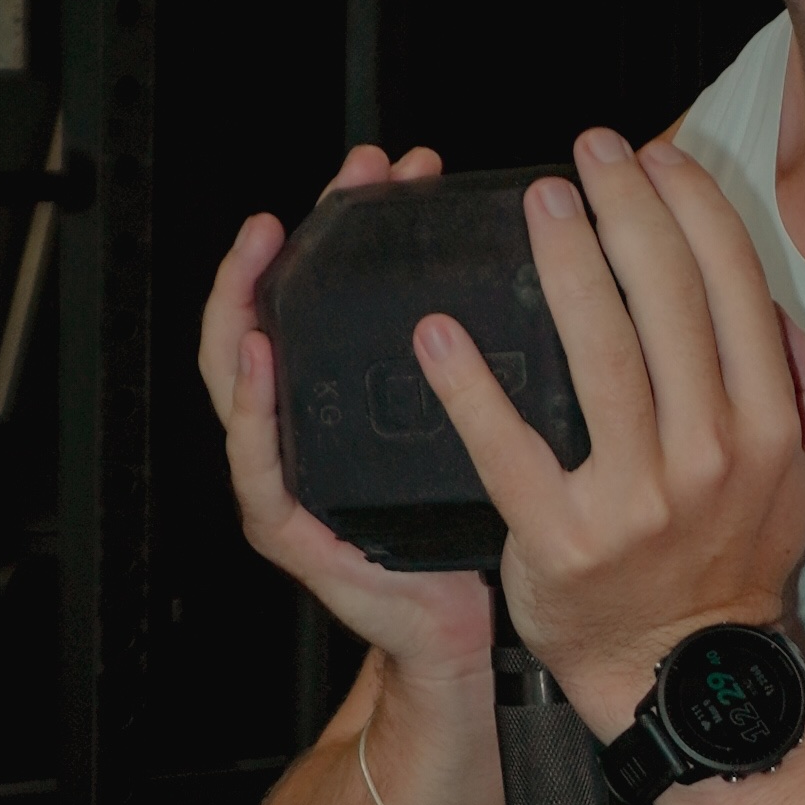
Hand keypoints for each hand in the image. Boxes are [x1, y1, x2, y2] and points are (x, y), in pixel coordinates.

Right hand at [199, 147, 498, 702]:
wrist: (466, 638)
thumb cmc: (483, 530)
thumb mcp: (497, 426)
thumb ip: (503, 359)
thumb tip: (566, 261)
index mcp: (355, 395)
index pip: (337, 290)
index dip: (359, 222)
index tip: (398, 166)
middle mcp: (309, 423)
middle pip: (279, 308)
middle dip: (304, 232)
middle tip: (343, 178)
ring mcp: (287, 470)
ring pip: (239, 370)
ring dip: (247, 300)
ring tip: (263, 245)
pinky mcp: (289, 527)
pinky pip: (256, 461)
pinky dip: (249, 407)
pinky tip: (259, 358)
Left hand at [417, 128, 804, 738]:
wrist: (687, 672)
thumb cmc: (744, 562)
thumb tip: (784, 304)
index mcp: (767, 424)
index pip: (731, 285)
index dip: (691, 205)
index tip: (653, 155)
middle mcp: (708, 452)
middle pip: (667, 298)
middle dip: (626, 206)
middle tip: (588, 151)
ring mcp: (635, 498)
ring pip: (597, 353)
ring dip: (562, 264)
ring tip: (537, 202)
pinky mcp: (561, 538)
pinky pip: (507, 448)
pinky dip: (469, 387)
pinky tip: (436, 331)